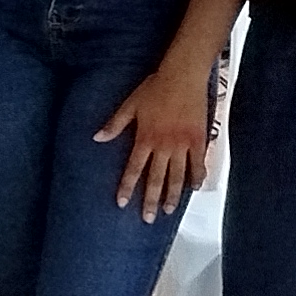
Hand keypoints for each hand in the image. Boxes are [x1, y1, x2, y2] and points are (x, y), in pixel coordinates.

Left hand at [95, 57, 216, 217]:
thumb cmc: (154, 88)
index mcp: (145, 138)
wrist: (182, 76)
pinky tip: (193, 189)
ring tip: (169, 211)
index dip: (127, 186)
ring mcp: (183, 144)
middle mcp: (164, 145)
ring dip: (172, 195)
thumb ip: (115, 124)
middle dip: (150, 200)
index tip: (122, 203)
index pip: (133, 168)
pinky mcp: (199, 140)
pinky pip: (198, 163)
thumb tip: (96, 138)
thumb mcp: (130, 105)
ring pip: (177, 176)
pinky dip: (196, 177)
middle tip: (148, 218)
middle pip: (156, 178)